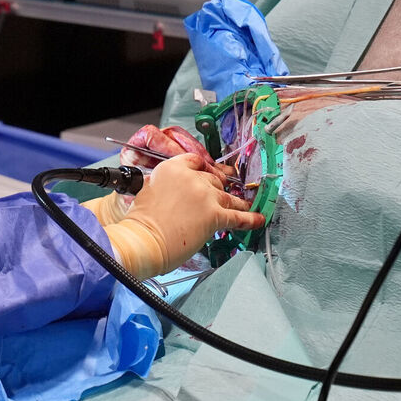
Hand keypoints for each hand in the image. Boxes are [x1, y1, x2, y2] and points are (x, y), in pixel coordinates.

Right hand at [102, 153, 263, 277]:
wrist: (143, 240)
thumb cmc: (141, 222)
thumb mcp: (149, 191)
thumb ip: (167, 186)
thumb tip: (180, 194)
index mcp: (172, 168)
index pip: (196, 161)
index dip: (206, 169)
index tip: (212, 173)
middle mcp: (191, 177)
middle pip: (214, 180)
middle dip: (219, 190)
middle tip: (224, 196)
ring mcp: (205, 196)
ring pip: (228, 196)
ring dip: (238, 202)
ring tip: (245, 205)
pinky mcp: (215, 215)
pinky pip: (238, 217)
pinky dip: (251, 219)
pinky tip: (258, 219)